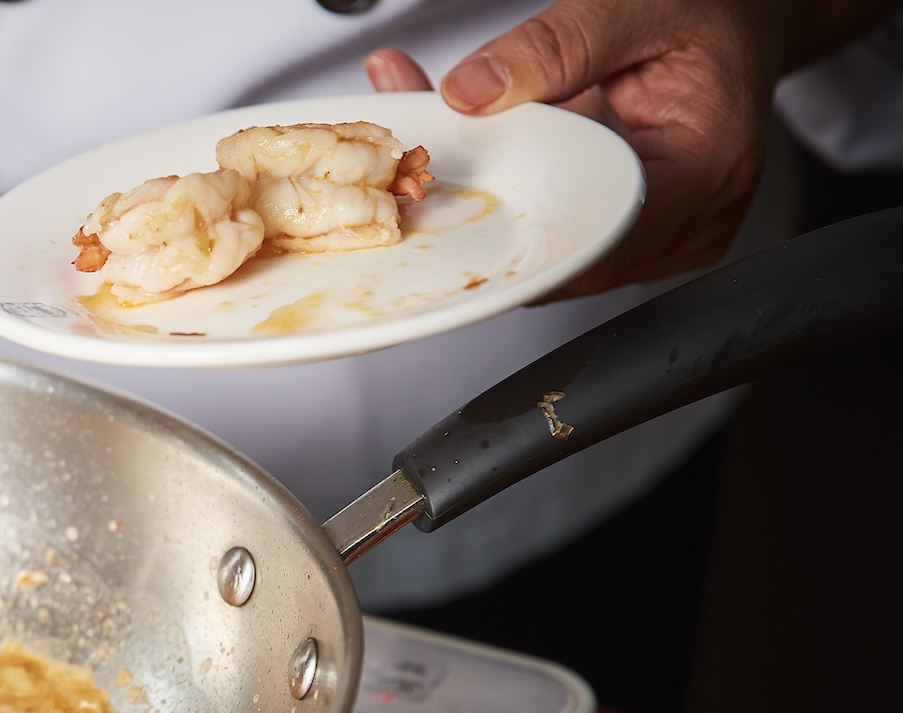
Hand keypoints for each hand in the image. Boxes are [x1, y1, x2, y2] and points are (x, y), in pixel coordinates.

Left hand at [364, 0, 782, 298]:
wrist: (738, 22)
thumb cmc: (710, 14)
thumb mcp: (638, 6)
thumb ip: (557, 47)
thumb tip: (471, 90)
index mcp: (708, 172)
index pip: (601, 242)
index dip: (521, 243)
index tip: (451, 224)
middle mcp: (687, 223)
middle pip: (562, 251)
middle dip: (482, 213)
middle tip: (411, 170)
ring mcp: (655, 237)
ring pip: (546, 243)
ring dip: (483, 203)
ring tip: (424, 147)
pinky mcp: (625, 232)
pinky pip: (551, 226)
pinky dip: (503, 194)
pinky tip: (461, 150)